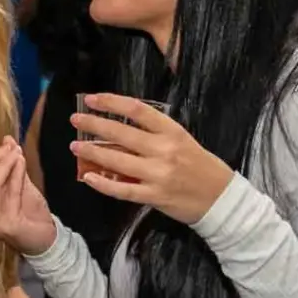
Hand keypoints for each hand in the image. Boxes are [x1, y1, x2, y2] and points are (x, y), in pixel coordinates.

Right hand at [0, 137, 56, 254]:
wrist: (45, 240)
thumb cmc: (28, 212)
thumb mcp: (16, 184)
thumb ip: (9, 164)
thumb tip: (6, 138)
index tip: (3, 146)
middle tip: (9, 147)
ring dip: (5, 164)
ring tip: (17, 153)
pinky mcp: (6, 226)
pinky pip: (9, 193)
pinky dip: (16, 175)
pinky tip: (22, 163)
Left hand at [70, 94, 233, 224]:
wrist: (221, 198)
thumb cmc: (200, 166)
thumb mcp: (183, 140)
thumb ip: (155, 133)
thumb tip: (119, 125)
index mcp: (172, 132)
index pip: (137, 110)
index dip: (111, 102)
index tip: (92, 99)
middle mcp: (164, 150)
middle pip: (122, 133)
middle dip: (94, 124)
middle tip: (76, 119)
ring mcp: (158, 174)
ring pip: (118, 160)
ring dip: (92, 152)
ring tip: (76, 146)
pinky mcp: (154, 196)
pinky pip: (123, 190)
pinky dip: (103, 184)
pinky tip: (88, 177)